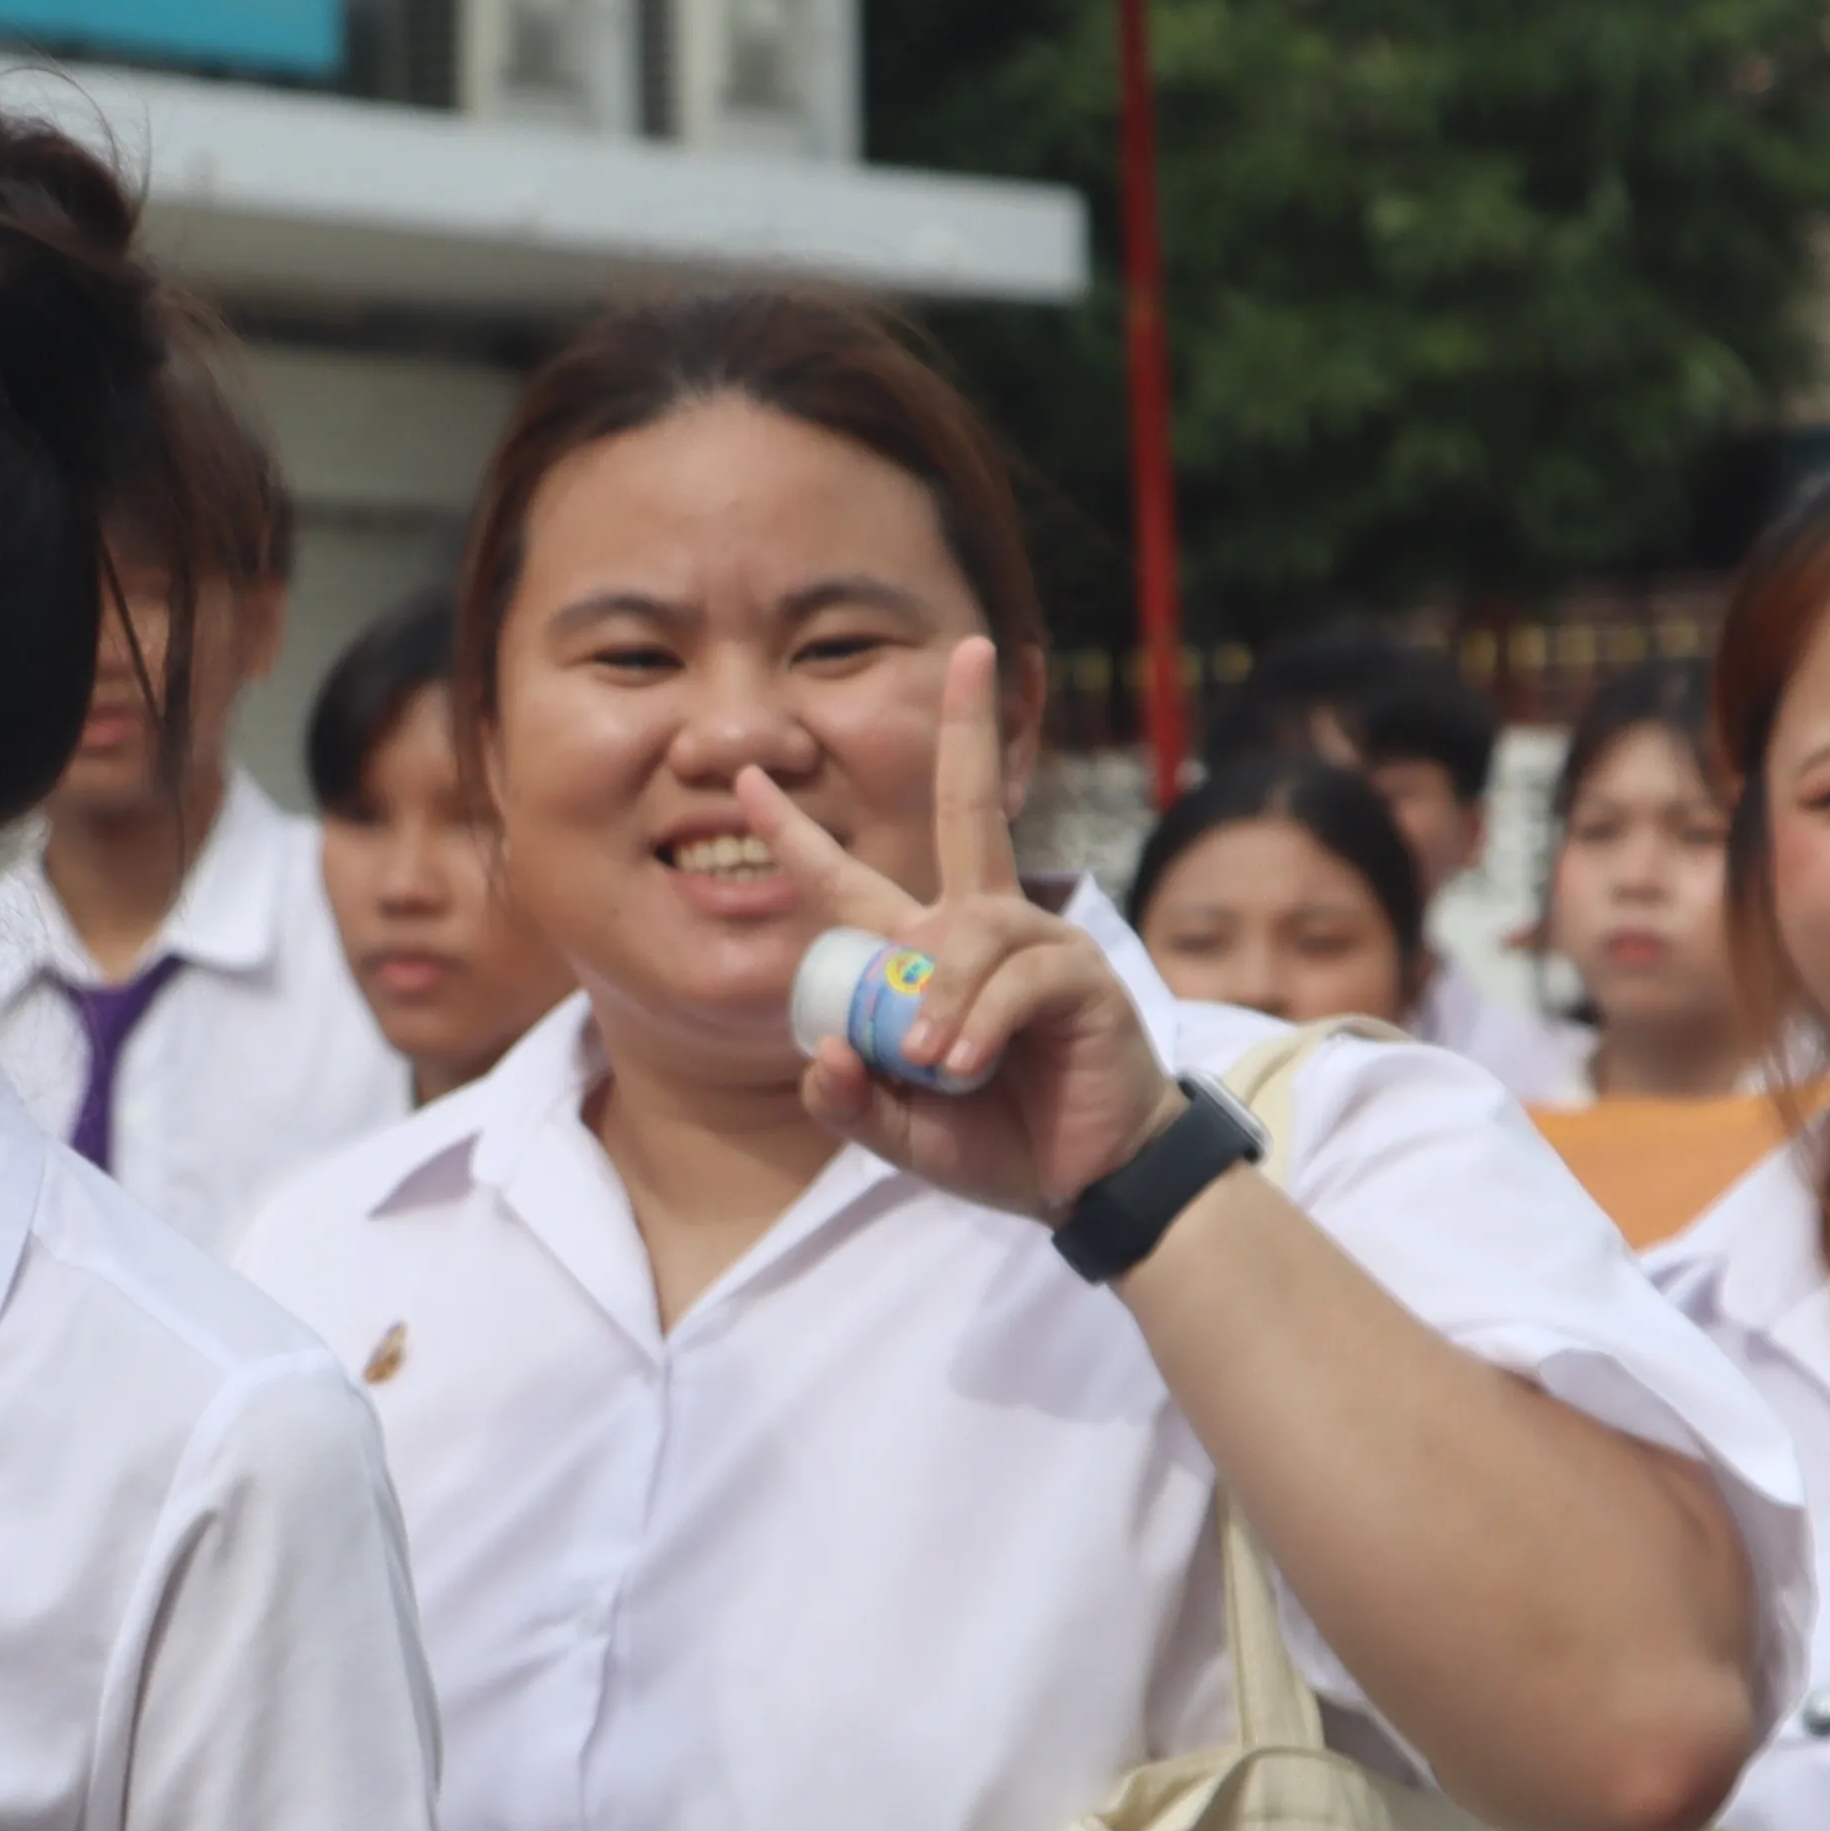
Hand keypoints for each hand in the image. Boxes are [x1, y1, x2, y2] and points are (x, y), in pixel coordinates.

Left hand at [728, 637, 1172, 1220]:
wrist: (1085, 1181)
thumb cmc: (996, 1140)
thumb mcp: (896, 1127)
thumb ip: (847, 1094)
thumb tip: (828, 1050)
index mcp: (926, 951)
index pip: (849, 881)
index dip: (795, 836)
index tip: (744, 783)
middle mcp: (981, 927)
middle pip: (970, 808)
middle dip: (967, 728)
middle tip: (971, 649)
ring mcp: (1037, 942)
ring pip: (969, 932)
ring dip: (938, 999)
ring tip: (933, 1062)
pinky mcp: (1081, 974)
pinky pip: (1017, 977)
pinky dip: (980, 1022)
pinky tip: (966, 1063)